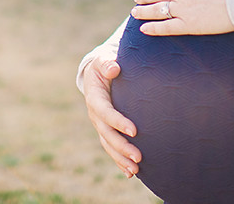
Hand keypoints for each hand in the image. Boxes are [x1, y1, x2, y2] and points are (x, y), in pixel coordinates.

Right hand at [82, 54, 140, 177]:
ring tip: (136, 170)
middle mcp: (95, 114)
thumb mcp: (103, 60)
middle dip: (122, 147)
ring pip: (108, 145)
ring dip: (121, 158)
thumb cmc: (105, 64)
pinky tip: (130, 173)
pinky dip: (119, 161)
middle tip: (139, 157)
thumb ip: (107, 63)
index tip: (134, 130)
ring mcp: (100, 125)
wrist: (98, 73)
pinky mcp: (106, 131)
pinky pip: (111, 148)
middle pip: (107, 134)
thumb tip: (114, 68)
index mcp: (95, 97)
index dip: (118, 122)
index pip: (105, 112)